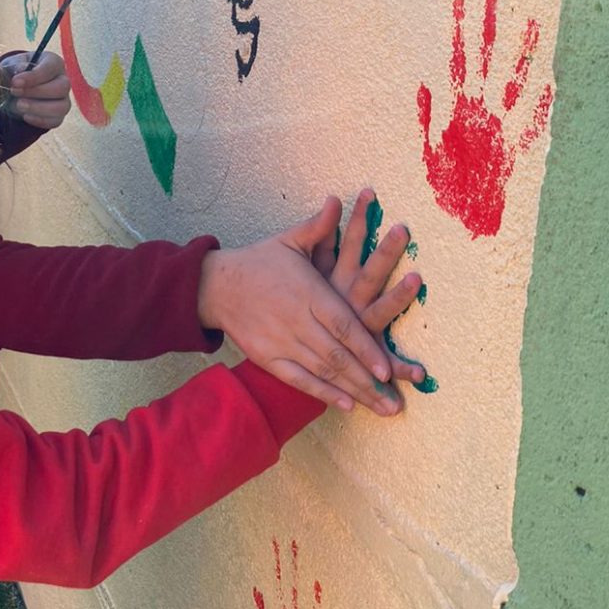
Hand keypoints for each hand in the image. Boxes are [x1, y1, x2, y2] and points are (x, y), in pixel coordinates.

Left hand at [0, 51, 72, 130]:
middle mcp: (63, 80)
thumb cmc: (16, 72)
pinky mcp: (59, 115)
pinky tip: (25, 116)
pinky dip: (39, 120)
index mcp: (53, 62)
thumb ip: (15, 65)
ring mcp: (63, 99)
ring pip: (61, 107)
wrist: (15, 89)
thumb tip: (21, 68)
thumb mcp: (12, 65)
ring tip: (18, 106)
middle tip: (15, 93)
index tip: (15, 82)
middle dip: (37, 92)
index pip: (51, 68)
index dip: (34, 76)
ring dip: (39, 108)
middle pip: (62, 87)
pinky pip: (55, 121)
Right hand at [198, 193, 423, 416]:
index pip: (344, 326)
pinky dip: (322, 394)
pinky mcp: (267, 357)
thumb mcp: (289, 241)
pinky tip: (345, 405)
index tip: (387, 369)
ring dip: (353, 392)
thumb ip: (317, 227)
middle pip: (337, 356)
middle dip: (366, 380)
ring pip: (322, 372)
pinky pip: (298, 380)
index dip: (366, 349)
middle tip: (392, 400)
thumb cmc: (259, 262)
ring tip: (379, 408)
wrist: (216, 285)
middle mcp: (298, 321)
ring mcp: (281, 342)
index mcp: (309, 292)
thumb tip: (336, 200)